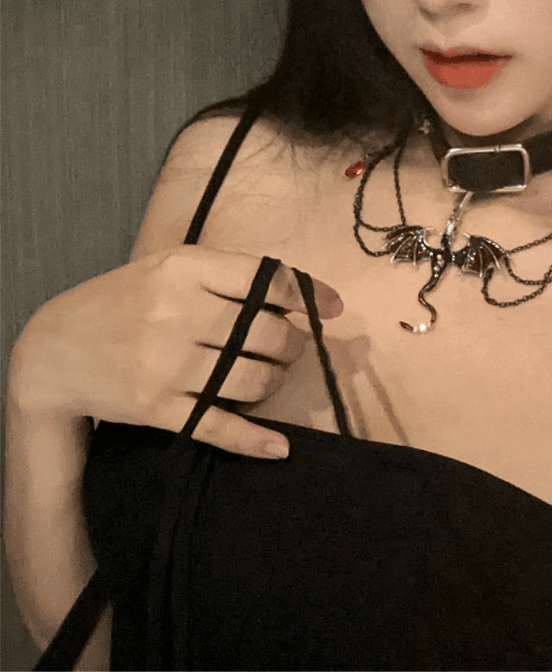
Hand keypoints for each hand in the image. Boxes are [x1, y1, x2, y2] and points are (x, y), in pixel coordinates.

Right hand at [8, 246, 342, 457]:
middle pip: (267, 333)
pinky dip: (255, 439)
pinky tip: (279, 446)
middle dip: (293, 343)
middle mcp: (179, 313)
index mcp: (186, 269)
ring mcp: (169, 364)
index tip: (331, 308)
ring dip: (275, 380)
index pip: (266, 280)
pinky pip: (219, 426)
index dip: (308, 295)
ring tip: (270, 375)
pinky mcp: (159, 407)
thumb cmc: (124, 301)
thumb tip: (295, 294)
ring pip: (252, 378)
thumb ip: (226, 275)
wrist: (55, 349)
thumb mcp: (169, 268)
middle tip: (289, 347)